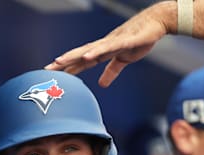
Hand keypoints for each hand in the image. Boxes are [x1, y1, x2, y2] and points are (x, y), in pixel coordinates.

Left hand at [44, 2, 169, 86]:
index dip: (66, 67)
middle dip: (63, 62)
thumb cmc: (139, 39)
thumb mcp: (123, 60)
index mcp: (102, 51)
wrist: (156, 22)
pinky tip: (88, 55)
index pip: (80, 61)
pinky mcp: (126, 40)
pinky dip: (98, 50)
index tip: (51, 74)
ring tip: (60, 61)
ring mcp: (113, 41)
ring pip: (90, 49)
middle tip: (47, 69)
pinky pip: (110, 47)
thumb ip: (111, 71)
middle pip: (80, 54)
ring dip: (75, 55)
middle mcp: (103, 45)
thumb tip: (102, 84)